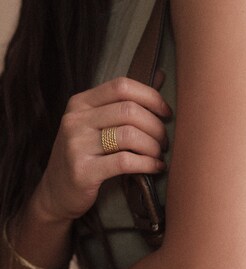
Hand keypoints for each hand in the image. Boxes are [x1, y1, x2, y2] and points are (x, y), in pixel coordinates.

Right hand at [34, 72, 171, 222]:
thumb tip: (162, 75)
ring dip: (153, 146)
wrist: (57, 192)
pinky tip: (156, 168)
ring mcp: (77, 145)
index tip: (166, 113)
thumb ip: (125, 102)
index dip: (151, 97)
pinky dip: (148, 164)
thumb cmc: (86, 155)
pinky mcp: (83, 171)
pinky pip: (125, 161)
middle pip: (129, 111)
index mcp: (80, 103)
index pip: (121, 86)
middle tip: (164, 142)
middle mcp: (76, 120)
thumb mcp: (97, 124)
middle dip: (156, 127)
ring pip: (129, 135)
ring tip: (159, 155)